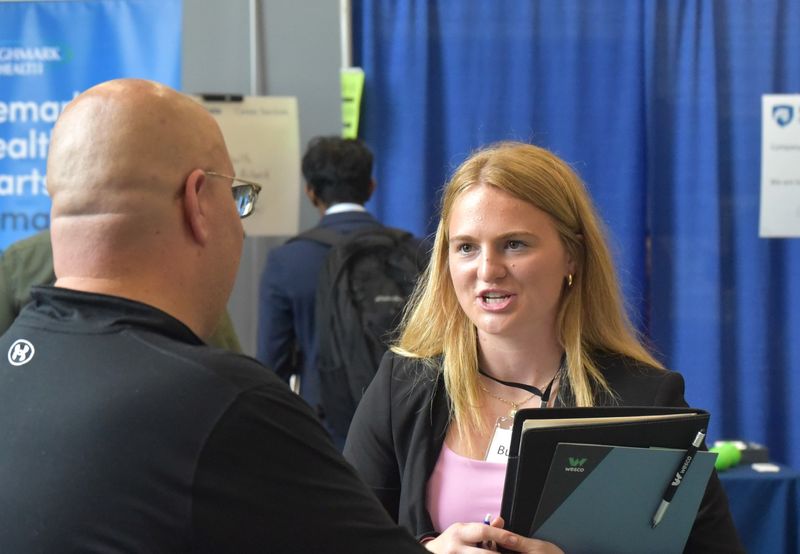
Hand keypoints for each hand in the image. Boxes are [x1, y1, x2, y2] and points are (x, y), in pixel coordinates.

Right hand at [423, 517, 562, 553]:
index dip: (501, 535)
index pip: (483, 531)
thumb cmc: (451, 541)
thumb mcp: (464, 531)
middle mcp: (456, 547)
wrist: (430, 553)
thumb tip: (501, 520)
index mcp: (460, 532)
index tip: (515, 540)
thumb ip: (483, 528)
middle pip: (484, 553)